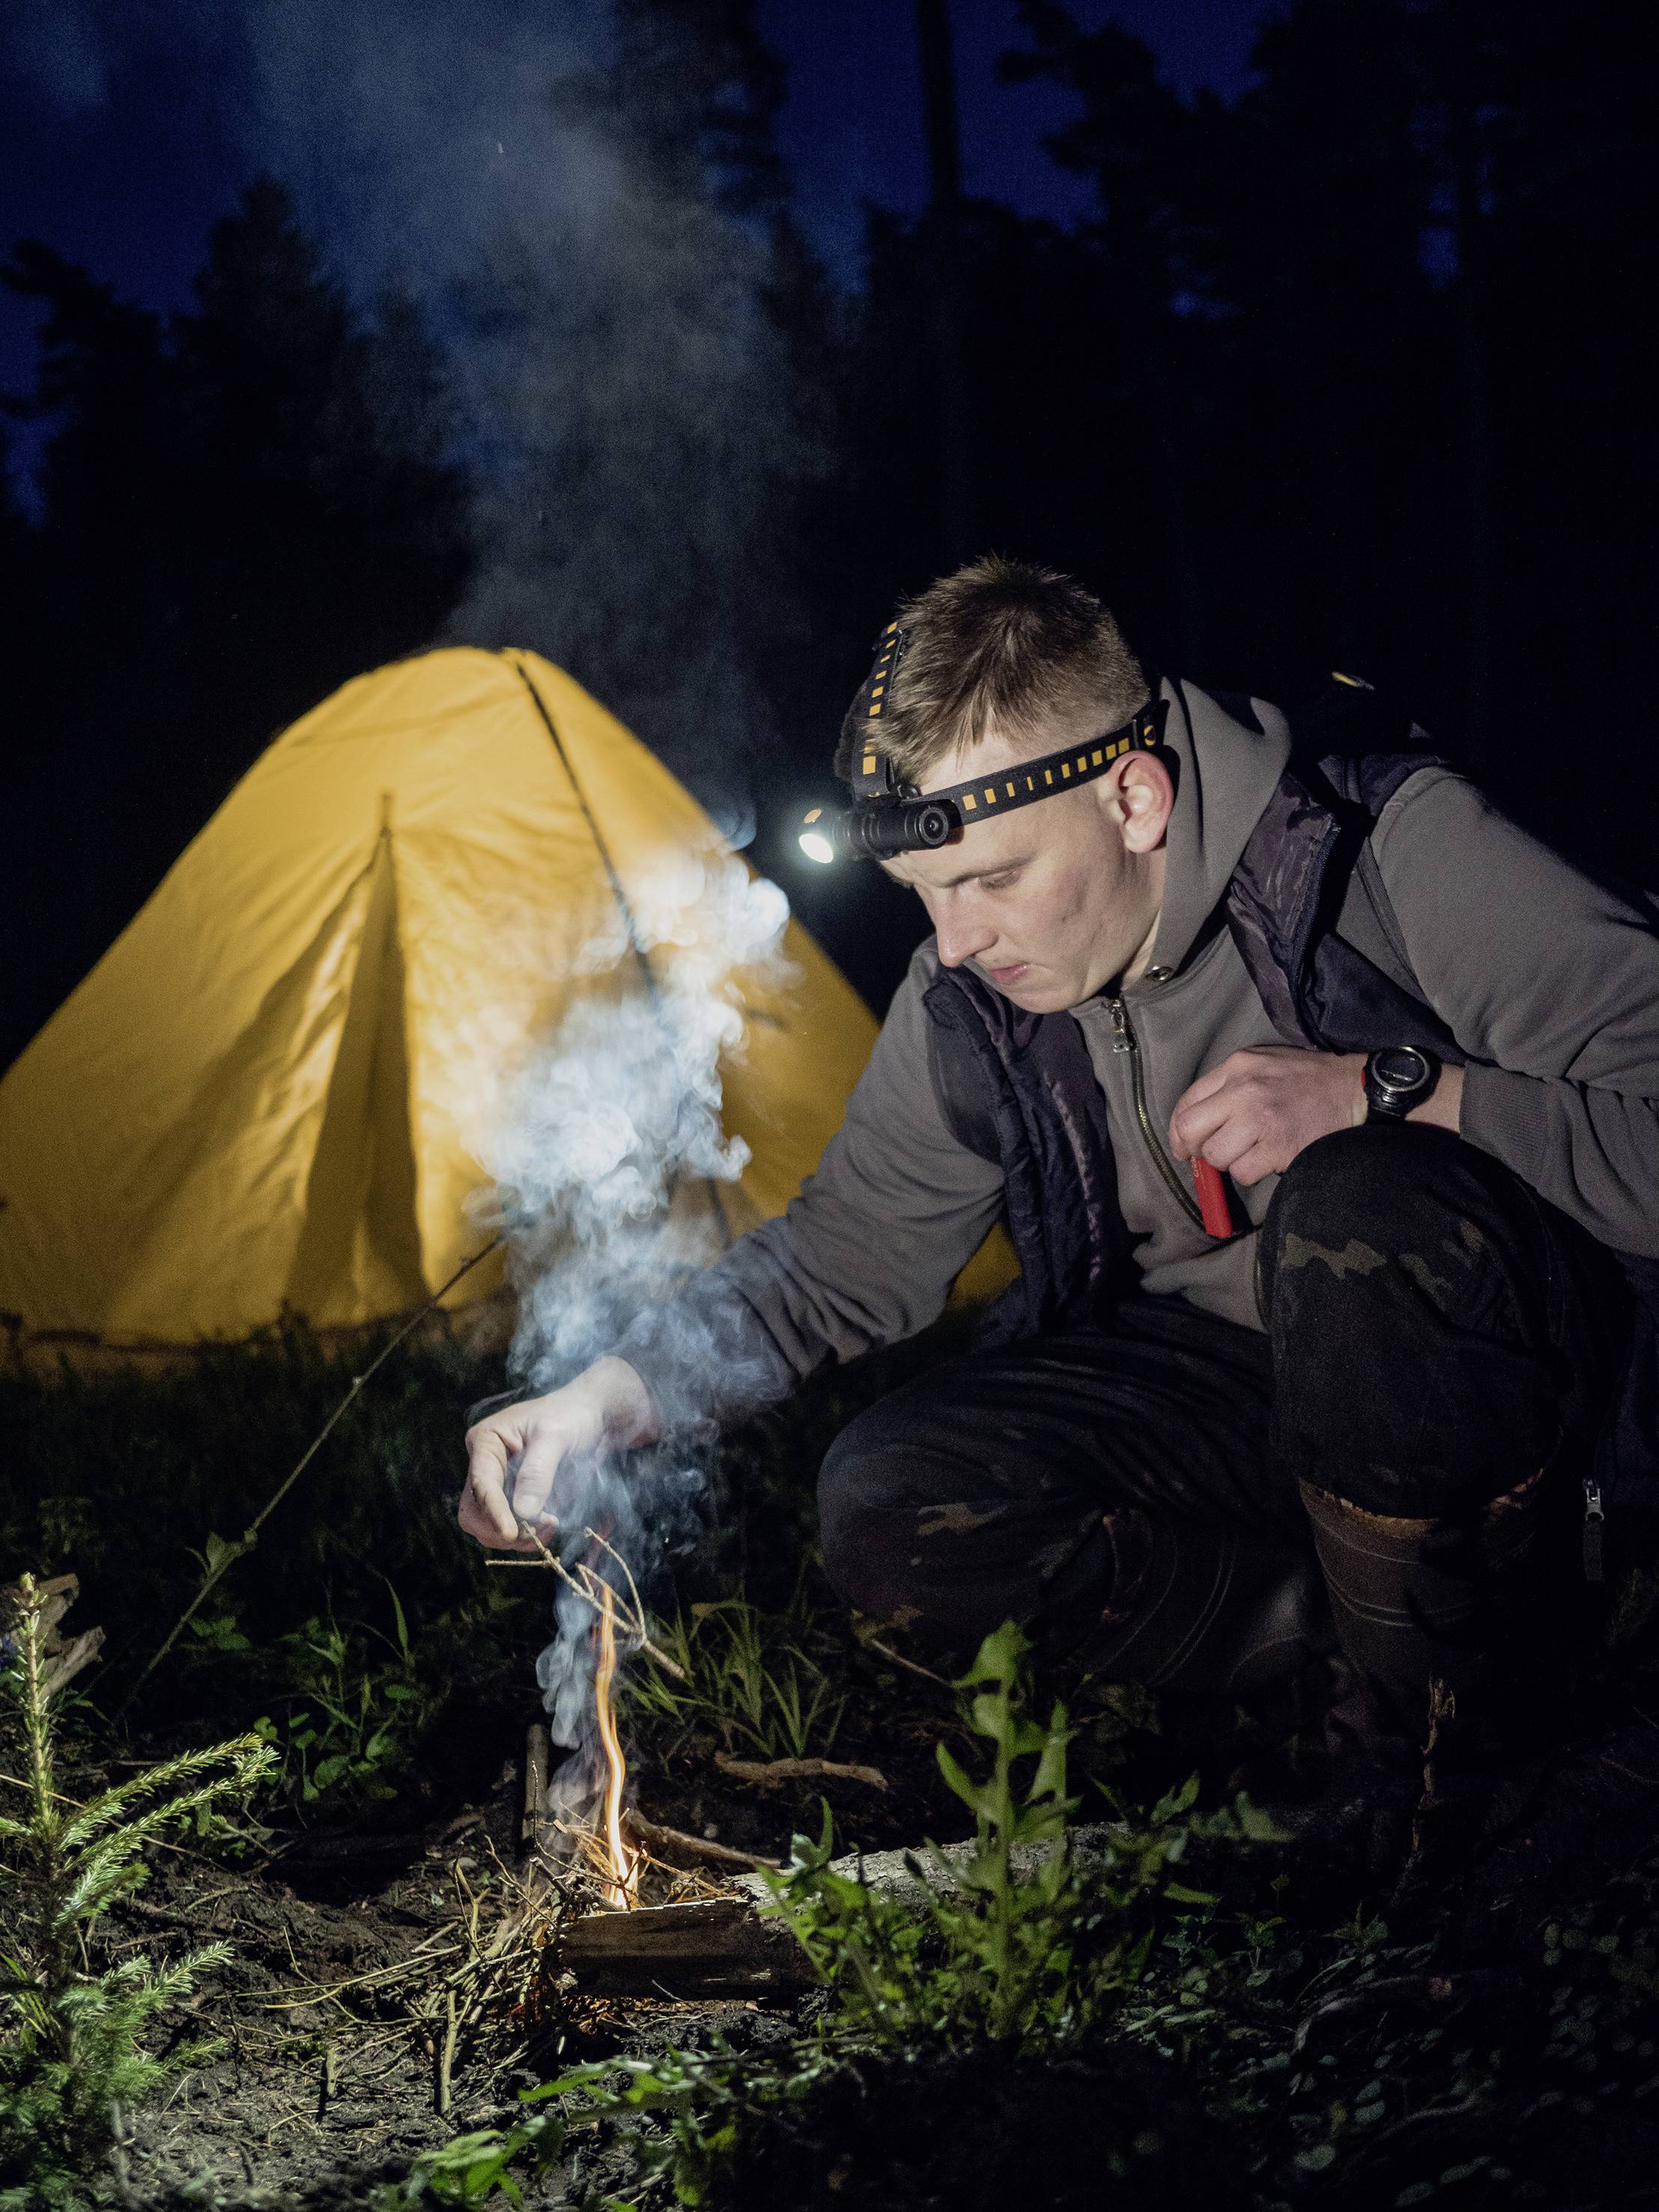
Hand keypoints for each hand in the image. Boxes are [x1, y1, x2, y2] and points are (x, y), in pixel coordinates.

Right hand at [459, 1357, 658, 1549]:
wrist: (591, 1417)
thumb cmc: (571, 1415)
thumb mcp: (556, 1435)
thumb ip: (538, 1471)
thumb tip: (523, 1512)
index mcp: (485, 1441)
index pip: (481, 1484)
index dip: (494, 1511)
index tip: (511, 1533)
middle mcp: (485, 1466)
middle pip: (474, 1513)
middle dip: (501, 1529)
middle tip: (537, 1530)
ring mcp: (499, 1487)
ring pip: (489, 1528)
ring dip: (517, 1537)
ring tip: (551, 1523)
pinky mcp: (515, 1501)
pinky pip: (510, 1530)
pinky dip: (528, 1536)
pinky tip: (551, 1524)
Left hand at [1169, 1047, 1366, 1186]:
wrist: (1358, 1090)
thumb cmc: (1310, 1080)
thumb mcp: (1265, 1064)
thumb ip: (1229, 1086)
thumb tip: (1196, 1125)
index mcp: (1237, 1066)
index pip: (1187, 1101)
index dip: (1179, 1130)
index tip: (1183, 1145)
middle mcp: (1244, 1090)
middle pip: (1191, 1130)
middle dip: (1194, 1149)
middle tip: (1207, 1156)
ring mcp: (1261, 1119)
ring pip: (1216, 1156)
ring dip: (1230, 1161)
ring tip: (1253, 1151)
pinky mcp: (1278, 1146)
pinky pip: (1243, 1172)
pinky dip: (1252, 1172)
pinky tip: (1270, 1158)